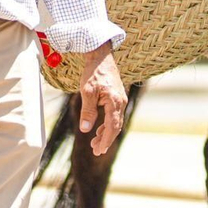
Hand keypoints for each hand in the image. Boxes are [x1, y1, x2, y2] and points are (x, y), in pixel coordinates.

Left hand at [76, 42, 127, 157]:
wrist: (100, 56)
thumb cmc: (93, 72)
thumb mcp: (87, 92)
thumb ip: (87, 111)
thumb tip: (86, 130)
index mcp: (115, 101)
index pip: (112, 126)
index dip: (106, 140)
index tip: (100, 150)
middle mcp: (121, 102)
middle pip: (115, 127)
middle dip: (106, 140)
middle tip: (96, 151)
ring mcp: (120, 100)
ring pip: (115, 122)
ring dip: (106, 133)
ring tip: (95, 144)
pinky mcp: (117, 98)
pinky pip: (114, 116)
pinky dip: (107, 125)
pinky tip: (98, 130)